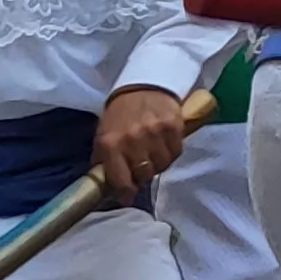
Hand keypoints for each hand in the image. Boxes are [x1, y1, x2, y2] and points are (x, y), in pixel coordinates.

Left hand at [94, 87, 192, 202]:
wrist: (144, 83)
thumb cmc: (121, 113)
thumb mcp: (104, 135)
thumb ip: (105, 160)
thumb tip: (108, 187)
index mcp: (111, 143)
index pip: (120, 180)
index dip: (125, 192)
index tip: (127, 195)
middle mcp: (133, 140)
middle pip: (144, 175)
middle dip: (142, 175)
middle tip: (141, 167)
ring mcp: (155, 133)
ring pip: (162, 165)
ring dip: (158, 163)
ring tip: (152, 152)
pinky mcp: (174, 126)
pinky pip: (176, 152)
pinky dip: (170, 151)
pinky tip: (163, 143)